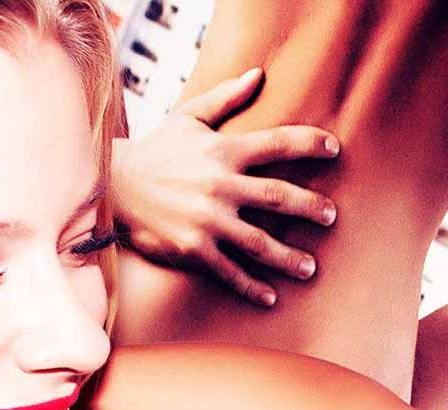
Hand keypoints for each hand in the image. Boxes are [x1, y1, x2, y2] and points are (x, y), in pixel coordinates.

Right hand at [112, 67, 339, 305]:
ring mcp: (207, 221)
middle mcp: (220, 186)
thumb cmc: (154, 151)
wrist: (112, 188)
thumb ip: (225, 98)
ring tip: (309, 267)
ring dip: (289, 257)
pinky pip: (229, 271)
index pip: (279, 144)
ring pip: (260, 242)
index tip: (335, 150)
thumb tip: (259, 74)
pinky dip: (251, 286)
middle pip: (279, 197)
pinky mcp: (192, 249)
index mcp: (224, 151)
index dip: (311, 144)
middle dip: (311, 207)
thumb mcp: (187, 118)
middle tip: (331, 216)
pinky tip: (270, 296)